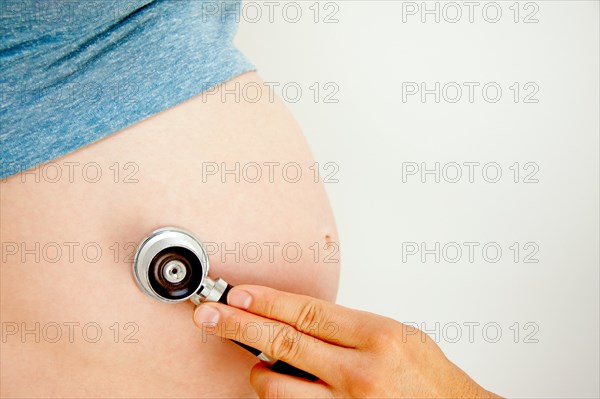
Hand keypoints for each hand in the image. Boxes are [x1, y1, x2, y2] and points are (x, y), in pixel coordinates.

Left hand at [193, 285, 499, 398]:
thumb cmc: (431, 378)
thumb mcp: (398, 336)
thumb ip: (348, 328)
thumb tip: (301, 318)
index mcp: (377, 337)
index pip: (307, 312)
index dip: (266, 300)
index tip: (237, 293)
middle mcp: (359, 372)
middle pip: (283, 341)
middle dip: (238, 325)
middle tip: (208, 314)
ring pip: (276, 385)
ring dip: (258, 370)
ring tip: (259, 361)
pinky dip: (279, 395)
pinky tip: (281, 384)